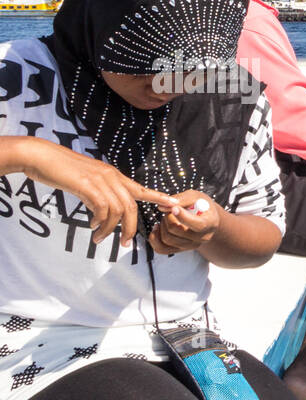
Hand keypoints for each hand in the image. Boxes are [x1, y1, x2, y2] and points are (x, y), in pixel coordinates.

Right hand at [20, 139, 178, 245]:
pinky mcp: (88, 186)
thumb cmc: (59, 169)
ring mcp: (100, 180)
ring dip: (110, 229)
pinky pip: (103, 210)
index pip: (140, 188)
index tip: (173, 204)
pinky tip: (92, 227)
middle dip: (131, 227)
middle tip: (126, 243)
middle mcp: (111, 176)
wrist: (39, 156)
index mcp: (112, 175)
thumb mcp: (85, 180)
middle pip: (131, 206)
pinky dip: (100, 222)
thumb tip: (102, 211)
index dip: (157, 197)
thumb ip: (98, 193)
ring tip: (100, 238)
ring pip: (118, 211)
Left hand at [150, 189, 220, 254]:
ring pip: (167, 239)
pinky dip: (154, 238)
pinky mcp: (180, 250)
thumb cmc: (200, 205)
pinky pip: (161, 249)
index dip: (183, 217)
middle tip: (171, 210)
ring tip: (168, 217)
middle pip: (176, 230)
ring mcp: (191, 246)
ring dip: (162, 225)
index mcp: (210, 224)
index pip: (197, 225)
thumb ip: (181, 199)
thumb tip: (163, 207)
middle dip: (168, 217)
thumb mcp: (196, 196)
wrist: (205, 218)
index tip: (174, 208)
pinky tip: (158, 227)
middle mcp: (202, 238)